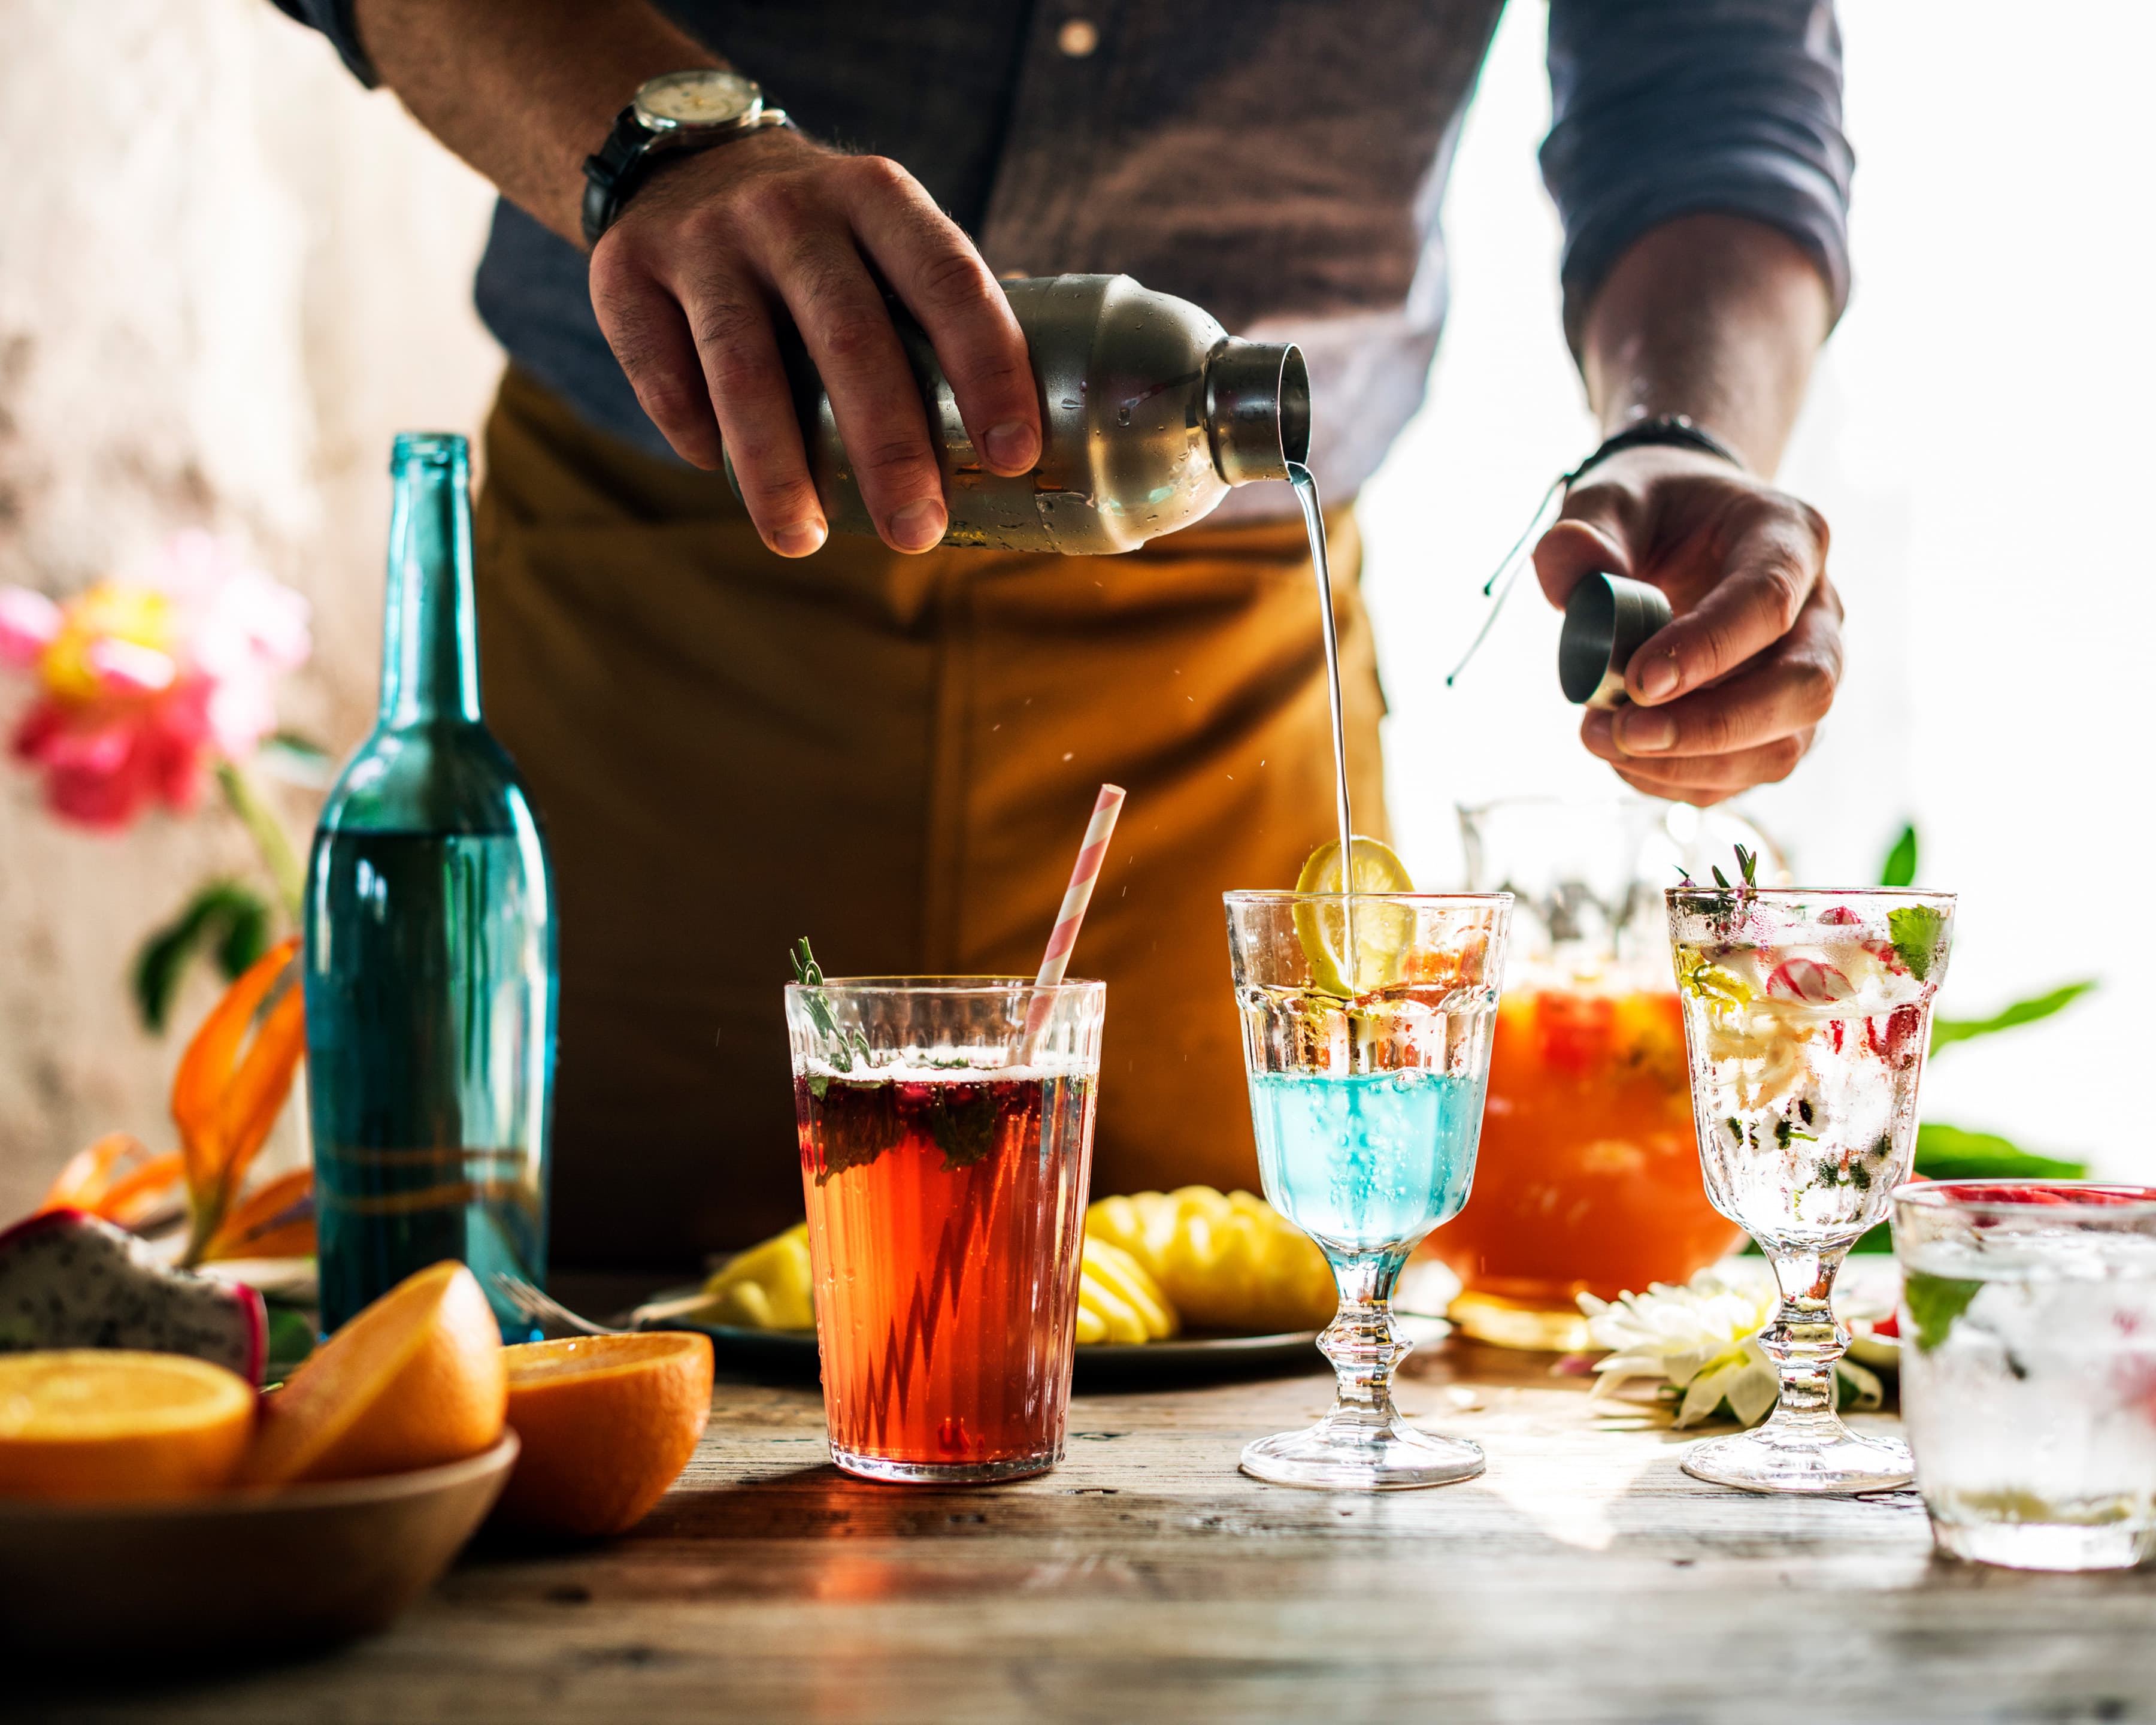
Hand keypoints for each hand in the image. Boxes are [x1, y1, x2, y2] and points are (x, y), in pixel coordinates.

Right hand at [586, 129, 1040, 556]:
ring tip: (801, 540)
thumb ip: (933, 315)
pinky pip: (662, 371)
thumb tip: (1014, 456)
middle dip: (889, 448)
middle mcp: (791, 208)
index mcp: (877, 197)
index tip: (1013, 456)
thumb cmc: (821, 241)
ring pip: (744, 368)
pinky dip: (694, 432)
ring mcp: (704, 237)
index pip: (948, 279)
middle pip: (850, 337)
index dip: (988, 368)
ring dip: (778, 468)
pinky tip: (718, 471)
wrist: (685, 158)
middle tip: (915, 534)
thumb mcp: (883, 236)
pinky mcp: (625, 269)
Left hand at [1532, 444, 1841, 805]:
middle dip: (1714, 725)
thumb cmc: (1651, 511)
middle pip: (1805, 687)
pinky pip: (1747, 774)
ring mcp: (1806, 672)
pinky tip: (1623, 758)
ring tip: (1602, 739)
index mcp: (1789, 536)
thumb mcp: (1609, 498)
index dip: (1709, 648)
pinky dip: (1681, 780)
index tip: (1636, 681)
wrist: (1679, 529)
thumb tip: (1572, 581)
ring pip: (1785, 746)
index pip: (1770, 600)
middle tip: (1623, 730)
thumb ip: (1585, 531)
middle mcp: (1819, 610)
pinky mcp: (1778, 722)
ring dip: (1691, 762)